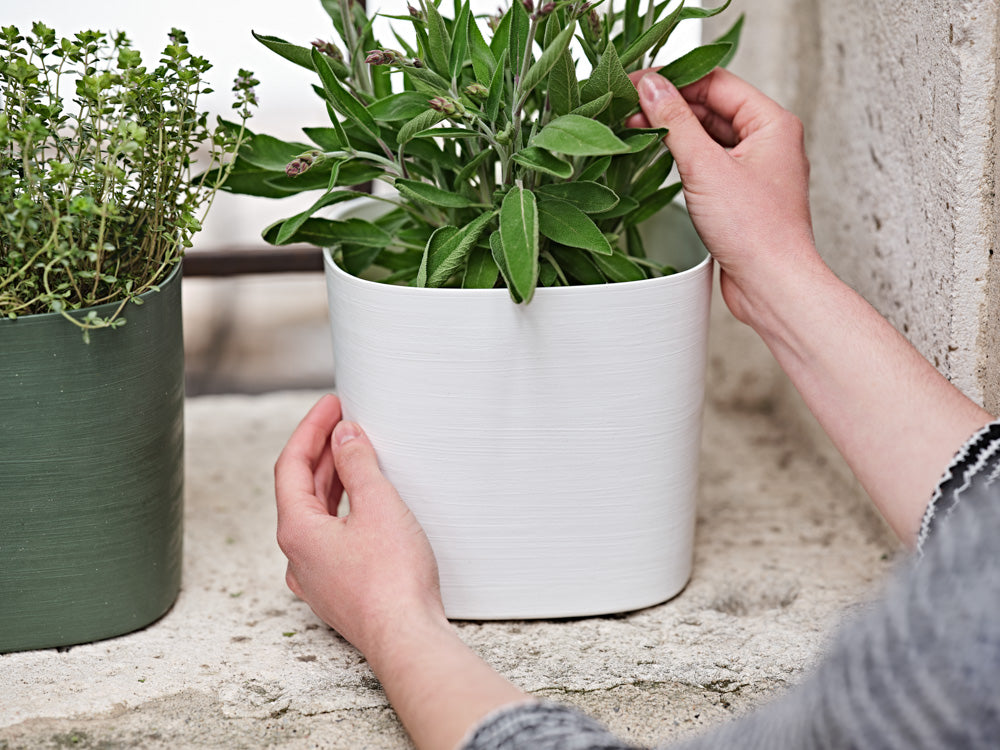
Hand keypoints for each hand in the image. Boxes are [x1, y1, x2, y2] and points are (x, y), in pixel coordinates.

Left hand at [274, 394, 445, 655]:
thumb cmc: (393, 580)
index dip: (310, 429)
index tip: (331, 405)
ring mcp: (316, 576)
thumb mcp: (378, 506)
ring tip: (355, 453)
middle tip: (345, 421)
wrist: (407, 637)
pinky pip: (331, 537)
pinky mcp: (338, 589)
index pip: (291, 465)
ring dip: (332, 480)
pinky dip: (343, 509)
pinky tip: (364, 504)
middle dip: (321, 451)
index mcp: (297, 531)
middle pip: (300, 489)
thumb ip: (357, 464)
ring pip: (315, 515)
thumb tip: (344, 437)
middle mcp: (298, 555)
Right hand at [630, 68, 819, 328]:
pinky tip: (660, 161)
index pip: (717, 82)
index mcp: (772, 124)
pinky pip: (708, 164)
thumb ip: (675, 122)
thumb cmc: (757, 232)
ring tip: (639, 131)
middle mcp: (767, 142)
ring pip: (708, 136)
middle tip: (630, 110)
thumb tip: (653, 88)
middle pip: (711, 107)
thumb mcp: (706, 167)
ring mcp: (754, 169)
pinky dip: (683, 158)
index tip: (640, 83)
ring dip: (674, 133)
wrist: (771, 284)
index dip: (675, 79)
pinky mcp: (740, 195)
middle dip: (671, 107)